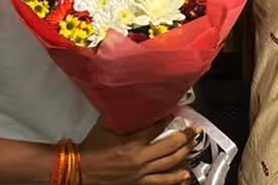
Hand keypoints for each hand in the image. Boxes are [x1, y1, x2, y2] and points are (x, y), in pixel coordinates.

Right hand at [80, 119, 196, 184]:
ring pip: (170, 164)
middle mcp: (140, 158)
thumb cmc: (93, 146)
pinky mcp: (139, 183)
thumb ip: (122, 115)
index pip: (156, 128)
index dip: (168, 120)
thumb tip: (133, 101)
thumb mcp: (106, 125)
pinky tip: (185, 175)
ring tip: (193, 146)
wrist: (83, 169)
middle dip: (185, 137)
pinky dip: (175, 178)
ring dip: (185, 154)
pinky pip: (161, 182)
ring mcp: (141, 173)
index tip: (176, 113)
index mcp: (131, 143)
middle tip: (194, 130)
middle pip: (170, 147)